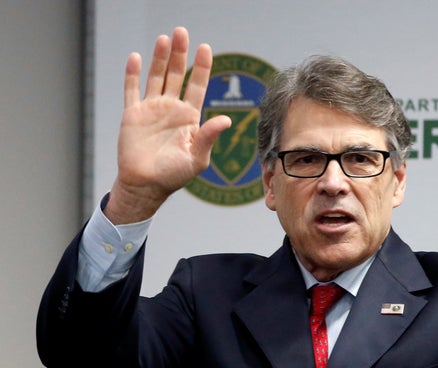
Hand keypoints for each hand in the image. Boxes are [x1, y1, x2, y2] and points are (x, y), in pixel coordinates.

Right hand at [105, 27, 230, 223]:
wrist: (146, 185)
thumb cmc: (174, 175)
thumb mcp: (197, 158)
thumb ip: (209, 137)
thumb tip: (226, 120)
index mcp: (190, 117)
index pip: (198, 86)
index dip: (202, 67)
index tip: (205, 48)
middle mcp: (172, 109)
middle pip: (177, 74)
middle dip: (180, 54)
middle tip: (182, 32)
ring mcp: (152, 110)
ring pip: (156, 77)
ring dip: (160, 58)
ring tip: (165, 38)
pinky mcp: (133, 114)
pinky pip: (132, 90)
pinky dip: (133, 74)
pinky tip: (137, 57)